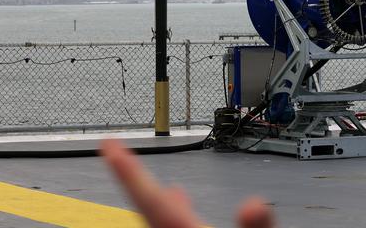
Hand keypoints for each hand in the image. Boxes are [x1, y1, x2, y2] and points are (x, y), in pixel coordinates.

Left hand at [100, 138, 275, 227]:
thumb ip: (258, 226)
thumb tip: (255, 205)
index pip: (148, 199)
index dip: (127, 170)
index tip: (108, 146)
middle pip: (149, 210)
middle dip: (138, 180)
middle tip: (119, 154)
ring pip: (161, 222)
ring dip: (160, 200)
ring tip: (163, 185)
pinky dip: (175, 216)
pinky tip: (183, 211)